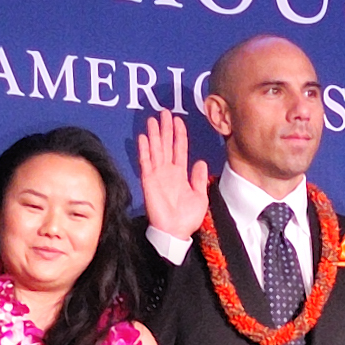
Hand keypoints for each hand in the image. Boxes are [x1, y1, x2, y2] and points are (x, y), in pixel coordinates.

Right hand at [135, 110, 211, 241]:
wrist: (175, 232)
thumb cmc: (187, 218)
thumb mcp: (200, 196)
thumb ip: (199, 178)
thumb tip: (200, 162)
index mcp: (180, 174)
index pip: (179, 148)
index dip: (179, 134)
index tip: (178, 120)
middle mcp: (168, 171)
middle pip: (166, 144)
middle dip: (166, 128)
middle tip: (164, 112)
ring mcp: (157, 174)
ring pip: (156, 149)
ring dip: (154, 134)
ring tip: (153, 119)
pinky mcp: (148, 180)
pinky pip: (146, 162)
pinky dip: (145, 149)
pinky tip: (144, 137)